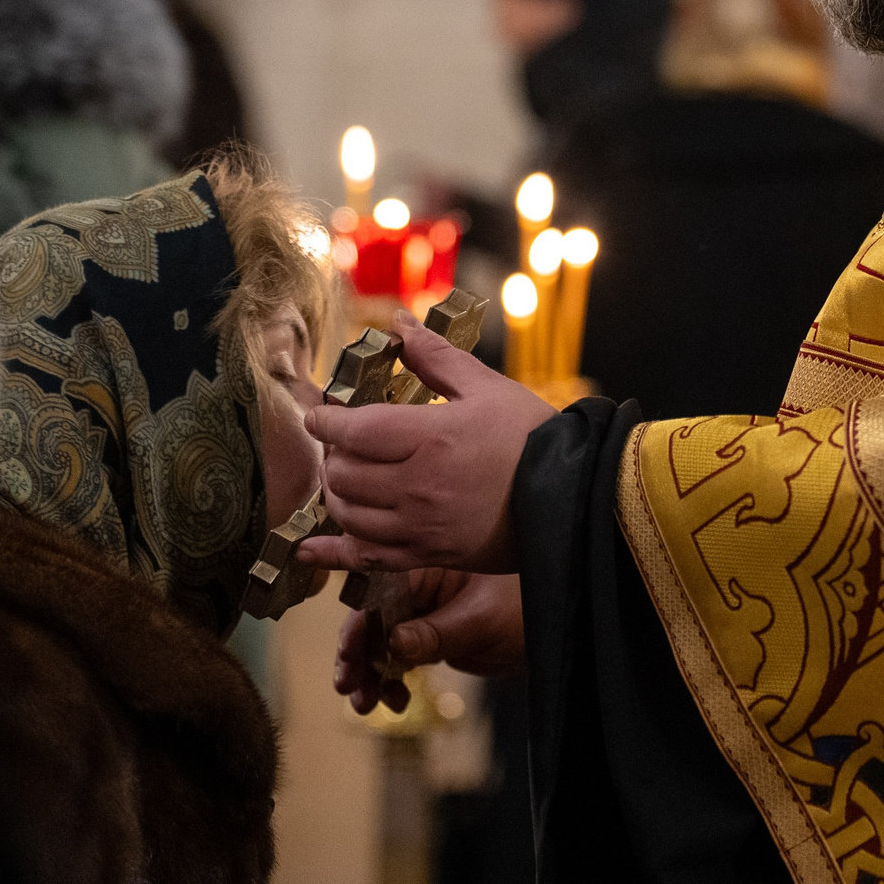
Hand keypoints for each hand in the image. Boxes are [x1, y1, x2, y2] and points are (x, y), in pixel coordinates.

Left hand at [300, 309, 556, 573]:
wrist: (573, 497)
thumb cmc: (533, 438)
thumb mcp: (485, 387)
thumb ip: (436, 358)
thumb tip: (400, 323)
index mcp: (430, 439)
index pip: (354, 430)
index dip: (326, 420)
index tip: (319, 413)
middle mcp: (417, 487)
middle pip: (344, 474)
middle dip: (333, 454)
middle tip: (343, 440)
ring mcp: (421, 527)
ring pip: (348, 515)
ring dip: (336, 494)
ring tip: (345, 476)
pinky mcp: (430, 555)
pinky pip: (367, 559)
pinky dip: (333, 554)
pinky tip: (310, 549)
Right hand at [333, 570, 524, 714]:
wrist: (555, 627)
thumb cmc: (527, 605)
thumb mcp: (481, 620)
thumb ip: (436, 633)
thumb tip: (393, 644)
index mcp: (431, 565)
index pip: (381, 588)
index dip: (360, 620)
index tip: (348, 651)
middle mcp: (422, 585)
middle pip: (374, 618)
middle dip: (358, 653)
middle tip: (347, 683)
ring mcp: (425, 612)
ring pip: (382, 643)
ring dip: (370, 674)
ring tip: (364, 704)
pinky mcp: (431, 637)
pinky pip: (400, 659)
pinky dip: (391, 681)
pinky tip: (393, 701)